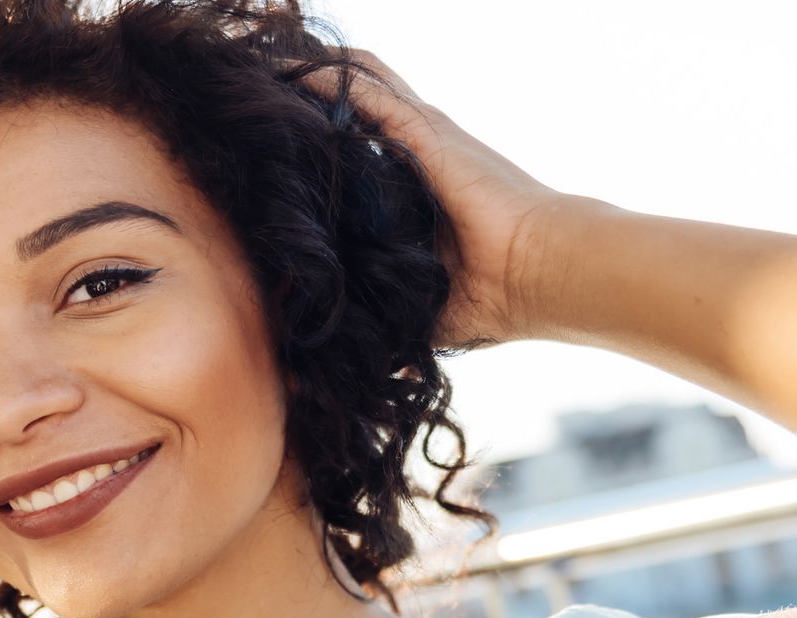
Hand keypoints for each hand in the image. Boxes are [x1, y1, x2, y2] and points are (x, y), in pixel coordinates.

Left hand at [290, 48, 584, 347]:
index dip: (320, 141)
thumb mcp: (420, 308)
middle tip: (258, 92)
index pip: (359, 151)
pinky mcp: (422, 131)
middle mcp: (414, 153)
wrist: (537, 275)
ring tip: (264, 67)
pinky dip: (325, 79)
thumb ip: (385, 322)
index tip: (273, 147)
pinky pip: (364, 93)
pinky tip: (286, 72)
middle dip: (308, 93)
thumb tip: (351, 370)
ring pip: (356, 84)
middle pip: (354, 103)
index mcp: (414, 188)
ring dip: (310, 72)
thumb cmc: (492, 296)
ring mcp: (419, 136)